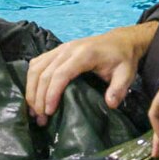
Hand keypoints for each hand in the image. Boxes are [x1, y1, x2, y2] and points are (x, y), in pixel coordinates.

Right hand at [24, 21, 157, 125]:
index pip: (60, 74)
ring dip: (31, 90)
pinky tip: (34, 95)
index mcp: (84, 54)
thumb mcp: (127, 74)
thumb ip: (119, 89)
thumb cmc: (122, 59)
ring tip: (34, 111)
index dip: (51, 93)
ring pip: (36, 68)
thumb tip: (109, 104)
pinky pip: (37, 63)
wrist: (120, 41)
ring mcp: (60, 48)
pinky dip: (31, 80)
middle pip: (44, 73)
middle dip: (38, 97)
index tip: (49, 112)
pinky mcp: (56, 51)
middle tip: (40, 118)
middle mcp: (67, 49)